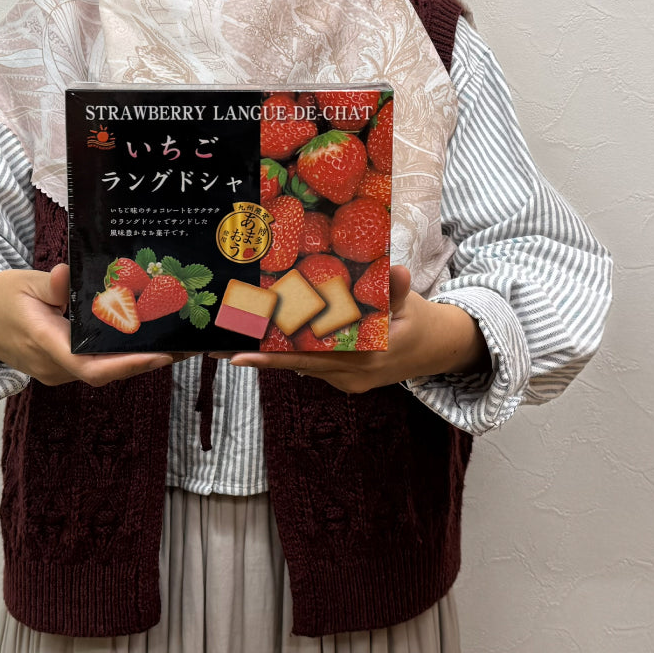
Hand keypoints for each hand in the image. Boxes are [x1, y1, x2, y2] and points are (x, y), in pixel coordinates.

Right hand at [0, 265, 184, 386]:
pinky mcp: (59, 366)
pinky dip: (118, 352)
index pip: (91, 366)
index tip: (161, 355)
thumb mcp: (22, 282)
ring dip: (135, 356)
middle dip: (144, 359)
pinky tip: (142, 335)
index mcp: (44, 344)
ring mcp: (56, 371)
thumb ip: (50, 284)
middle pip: (105, 370)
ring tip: (171, 336)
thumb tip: (66, 275)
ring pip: (101, 368)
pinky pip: (93, 363)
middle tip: (182, 340)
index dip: (128, 364)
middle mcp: (52, 367)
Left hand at [220, 264, 489, 392]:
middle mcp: (352, 375)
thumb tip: (399, 270)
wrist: (437, 350)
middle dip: (257, 354)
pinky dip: (291, 352)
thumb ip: (397, 289)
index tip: (239, 353)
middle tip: (216, 346)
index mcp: (366, 356)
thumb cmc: (418, 319)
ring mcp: (347, 382)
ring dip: (269, 353)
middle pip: (295, 364)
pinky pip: (312, 365)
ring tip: (230, 341)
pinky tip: (265, 338)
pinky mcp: (345, 381)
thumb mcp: (410, 302)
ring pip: (300, 365)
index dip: (274, 354)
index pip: (311, 356)